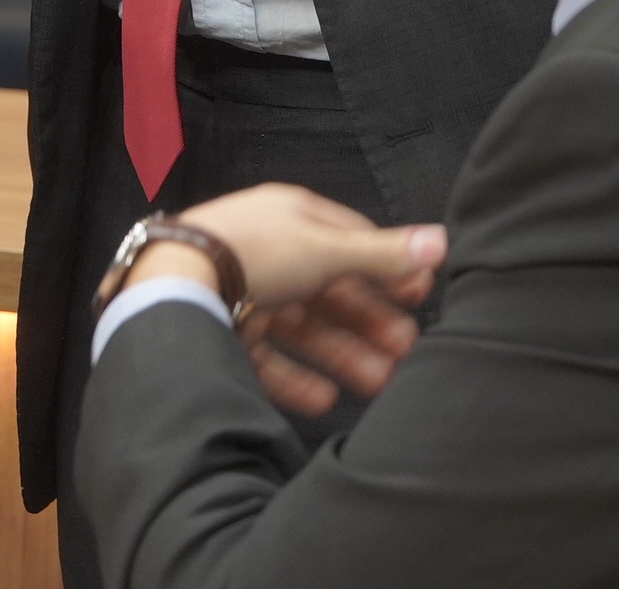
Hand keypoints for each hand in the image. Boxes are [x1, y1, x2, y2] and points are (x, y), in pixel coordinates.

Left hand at [126, 184, 444, 411]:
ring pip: (303, 327)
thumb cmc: (255, 252)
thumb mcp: (327, 248)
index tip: (421, 295)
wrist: (175, 284)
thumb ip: (382, 254)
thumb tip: (442, 240)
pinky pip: (268, 357)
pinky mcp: (223, 330)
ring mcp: (244, 291)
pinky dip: (298, 377)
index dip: (387, 268)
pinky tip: (325, 399)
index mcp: (292, 218)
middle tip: (407, 351)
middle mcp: (269, 251)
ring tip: (380, 383)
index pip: (351, 240)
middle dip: (369, 321)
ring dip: (343, 354)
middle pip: (330, 289)